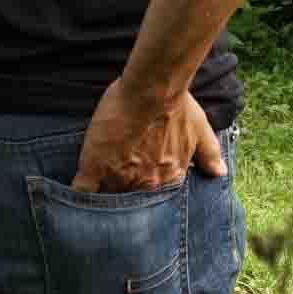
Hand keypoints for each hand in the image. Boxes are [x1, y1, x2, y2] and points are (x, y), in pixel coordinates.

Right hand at [72, 79, 223, 193]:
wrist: (151, 90)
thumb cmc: (177, 106)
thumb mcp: (200, 131)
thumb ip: (209, 155)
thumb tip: (220, 173)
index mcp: (168, 180)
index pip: (153, 203)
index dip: (142, 195)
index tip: (136, 189)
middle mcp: (144, 187)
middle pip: (128, 204)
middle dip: (121, 201)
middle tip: (113, 193)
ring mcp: (118, 179)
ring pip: (105, 200)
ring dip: (100, 199)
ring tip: (92, 201)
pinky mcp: (93, 168)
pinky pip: (82, 191)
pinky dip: (78, 196)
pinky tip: (72, 197)